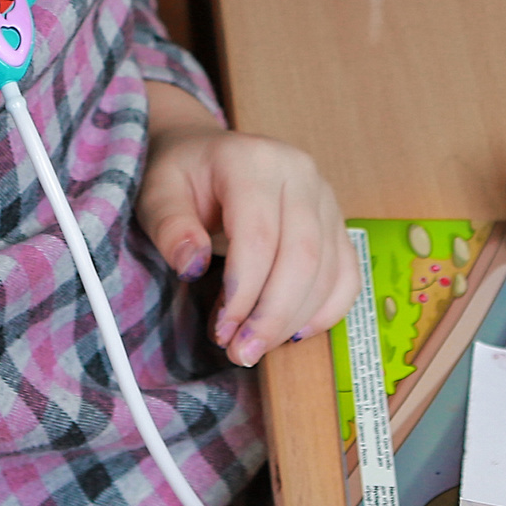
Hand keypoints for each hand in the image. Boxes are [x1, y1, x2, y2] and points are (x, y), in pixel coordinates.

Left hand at [137, 86, 358, 367]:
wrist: (206, 153)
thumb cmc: (182, 174)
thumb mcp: (158, 192)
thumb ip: (170, 226)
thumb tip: (192, 265)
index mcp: (253, 160)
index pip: (259, 236)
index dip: (244, 291)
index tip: (221, 330)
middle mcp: (299, 172)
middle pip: (302, 256)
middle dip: (273, 315)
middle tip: (242, 352)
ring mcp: (325, 196)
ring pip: (328, 269)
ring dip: (296, 319)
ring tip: (258, 346)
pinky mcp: (336, 221)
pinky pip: (347, 272)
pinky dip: (327, 310)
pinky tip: (296, 332)